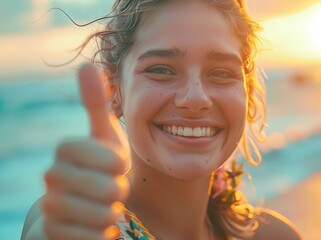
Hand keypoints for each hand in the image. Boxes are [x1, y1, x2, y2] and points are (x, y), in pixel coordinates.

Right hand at [42, 64, 129, 239]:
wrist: (77, 208)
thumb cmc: (97, 169)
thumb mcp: (104, 138)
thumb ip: (97, 104)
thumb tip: (86, 65)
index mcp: (66, 150)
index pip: (111, 159)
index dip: (120, 167)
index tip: (116, 167)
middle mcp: (51, 177)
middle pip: (109, 189)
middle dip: (119, 192)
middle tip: (112, 192)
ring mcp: (49, 208)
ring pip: (102, 217)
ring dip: (112, 215)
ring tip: (105, 210)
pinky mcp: (49, 235)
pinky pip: (91, 239)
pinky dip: (102, 237)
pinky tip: (96, 229)